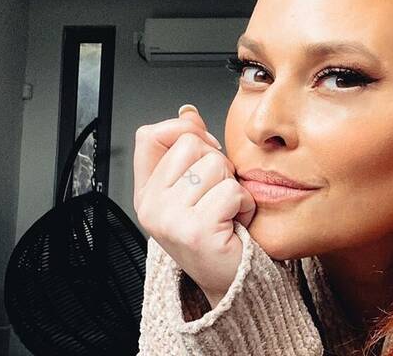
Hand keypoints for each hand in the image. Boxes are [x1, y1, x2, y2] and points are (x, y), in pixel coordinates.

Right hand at [133, 105, 255, 307]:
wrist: (231, 279)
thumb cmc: (218, 232)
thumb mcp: (197, 186)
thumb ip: (190, 148)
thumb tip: (187, 113)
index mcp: (147, 192)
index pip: (150, 134)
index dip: (184, 132)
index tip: (203, 153)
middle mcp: (151, 206)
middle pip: (192, 144)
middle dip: (218, 165)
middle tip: (218, 197)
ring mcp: (169, 219)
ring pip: (216, 165)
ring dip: (234, 186)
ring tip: (227, 212)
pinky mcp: (195, 231)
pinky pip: (233, 191)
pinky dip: (245, 205)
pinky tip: (236, 224)